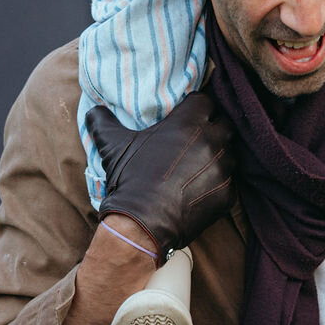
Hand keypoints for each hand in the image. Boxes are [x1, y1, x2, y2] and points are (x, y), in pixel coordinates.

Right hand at [86, 94, 236, 259]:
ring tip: (199, 166)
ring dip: (218, 156)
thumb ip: (104, 121)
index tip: (187, 116)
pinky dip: (218, 183)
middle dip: (213, 129)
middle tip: (195, 140)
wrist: (141, 224)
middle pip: (224, 124)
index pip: (205, 101)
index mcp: (189, 122)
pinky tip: (201, 189)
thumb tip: (94, 110)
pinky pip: (229, 182)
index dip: (196, 107)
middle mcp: (212, 141)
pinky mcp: (227, 194)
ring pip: (230, 154)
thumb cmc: (129, 179)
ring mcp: (223, 168)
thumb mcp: (112, 145)